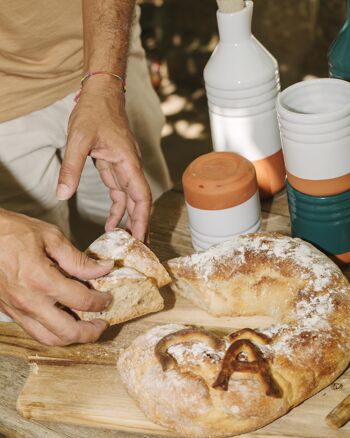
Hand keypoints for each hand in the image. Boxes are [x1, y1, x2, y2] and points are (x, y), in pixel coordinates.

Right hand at [0, 210, 114, 345]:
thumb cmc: (10, 231)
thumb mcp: (50, 237)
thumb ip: (78, 259)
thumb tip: (104, 268)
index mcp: (41, 280)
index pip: (82, 300)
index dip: (101, 302)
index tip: (108, 298)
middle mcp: (29, 301)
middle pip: (68, 332)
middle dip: (91, 332)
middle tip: (103, 324)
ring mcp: (18, 309)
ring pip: (49, 339)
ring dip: (72, 338)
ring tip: (85, 328)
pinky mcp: (10, 311)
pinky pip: (35, 332)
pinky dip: (53, 333)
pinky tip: (63, 322)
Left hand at [57, 77, 151, 241]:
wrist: (101, 93)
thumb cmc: (95, 111)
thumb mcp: (78, 138)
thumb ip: (71, 167)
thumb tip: (63, 193)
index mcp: (128, 162)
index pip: (141, 197)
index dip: (142, 220)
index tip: (141, 239)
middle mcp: (130, 167)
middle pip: (140, 202)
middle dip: (140, 225)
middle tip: (137, 248)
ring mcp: (124, 167)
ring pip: (131, 200)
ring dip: (128, 220)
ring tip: (122, 241)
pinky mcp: (115, 165)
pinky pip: (120, 193)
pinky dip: (118, 209)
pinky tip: (112, 222)